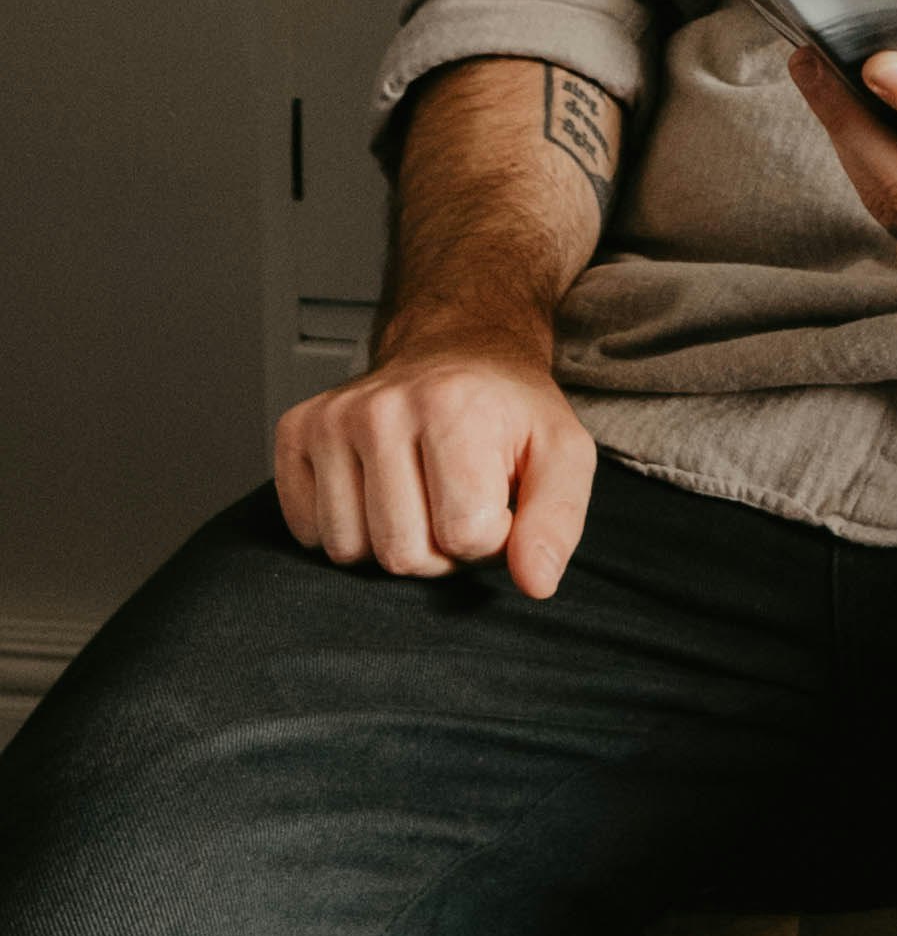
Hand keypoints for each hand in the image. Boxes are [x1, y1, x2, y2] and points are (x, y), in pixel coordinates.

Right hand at [275, 335, 595, 600]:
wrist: (455, 354)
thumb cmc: (506, 412)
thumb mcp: (562, 453)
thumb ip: (557, 519)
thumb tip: (535, 581)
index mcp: (452, 406)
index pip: (466, 535)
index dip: (492, 538)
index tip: (498, 501)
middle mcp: (380, 408)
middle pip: (402, 554)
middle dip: (440, 549)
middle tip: (456, 501)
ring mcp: (329, 419)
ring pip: (348, 551)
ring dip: (391, 542)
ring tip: (419, 496)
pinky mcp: (294, 432)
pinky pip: (308, 534)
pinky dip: (346, 530)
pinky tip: (375, 491)